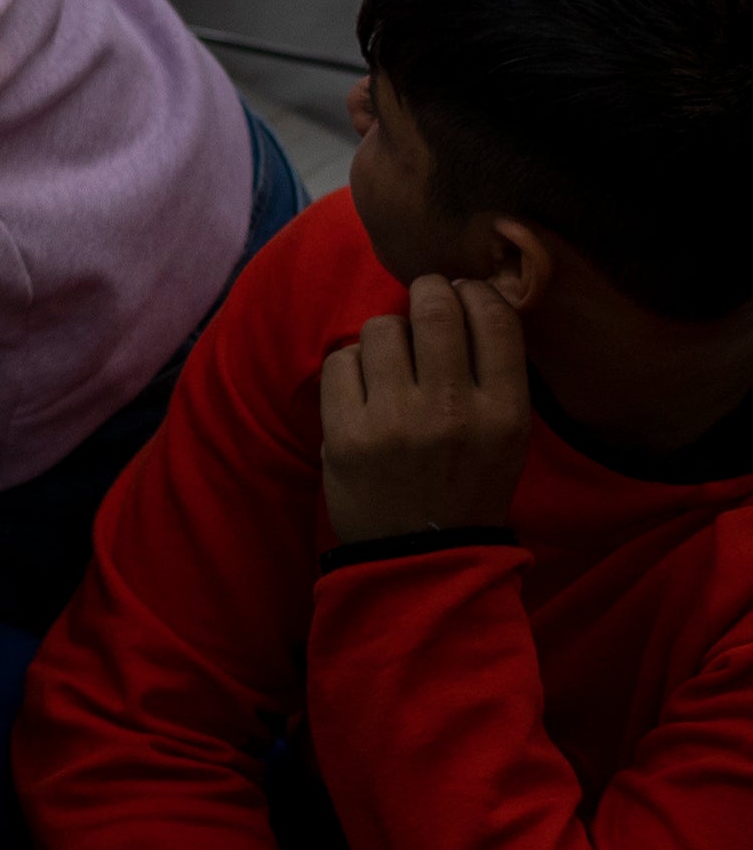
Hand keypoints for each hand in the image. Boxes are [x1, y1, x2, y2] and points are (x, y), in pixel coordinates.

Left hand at [319, 274, 533, 541]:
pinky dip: (351, 365)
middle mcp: (454, 412)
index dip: (475, 293)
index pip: (496, 319)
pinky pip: (341, 360)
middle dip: (426, 292)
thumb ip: (493, 374)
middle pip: (434, 307)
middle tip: (423, 301)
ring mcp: (397, 421)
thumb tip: (466, 297)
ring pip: (381, 327)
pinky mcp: (347, 433)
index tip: (464, 293)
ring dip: (385, 334)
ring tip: (392, 360)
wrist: (423, 556)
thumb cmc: (467, 487)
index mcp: (506, 414)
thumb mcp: (508, 438)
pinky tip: (364, 389)